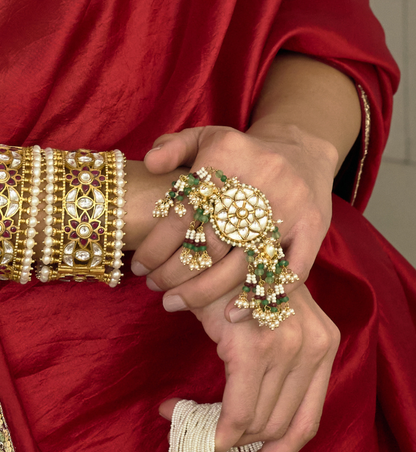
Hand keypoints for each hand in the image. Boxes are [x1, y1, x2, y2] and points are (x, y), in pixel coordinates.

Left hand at [131, 122, 337, 317]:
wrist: (302, 149)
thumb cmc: (241, 152)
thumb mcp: (205, 137)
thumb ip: (173, 147)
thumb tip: (150, 163)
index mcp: (225, 159)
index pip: (182, 214)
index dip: (156, 247)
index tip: (140, 266)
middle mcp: (257, 184)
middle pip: (209, 244)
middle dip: (175, 273)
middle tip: (155, 289)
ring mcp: (288, 209)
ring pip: (242, 264)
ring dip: (205, 292)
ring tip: (178, 304)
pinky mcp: (311, 228)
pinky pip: (288, 270)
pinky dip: (260, 295)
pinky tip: (233, 315)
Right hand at [158, 284, 338, 451]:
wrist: (211, 241)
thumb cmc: (231, 284)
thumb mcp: (262, 328)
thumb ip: (265, 376)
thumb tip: (237, 432)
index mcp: (325, 346)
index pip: (306, 425)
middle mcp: (315, 347)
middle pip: (279, 429)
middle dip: (237, 448)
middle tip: (200, 442)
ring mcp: (286, 347)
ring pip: (257, 424)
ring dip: (217, 433)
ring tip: (180, 416)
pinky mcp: (253, 347)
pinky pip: (236, 411)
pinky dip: (213, 426)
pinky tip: (179, 414)